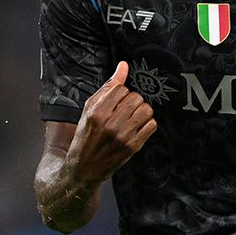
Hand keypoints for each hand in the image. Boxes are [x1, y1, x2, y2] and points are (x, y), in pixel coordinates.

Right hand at [66, 62, 156, 183]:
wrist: (84, 168)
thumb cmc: (85, 136)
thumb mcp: (89, 109)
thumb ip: (107, 87)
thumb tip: (123, 66)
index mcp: (97, 112)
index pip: (122, 88)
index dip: (121, 93)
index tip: (117, 100)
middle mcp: (111, 123)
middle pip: (136, 98)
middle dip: (132, 101)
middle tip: (125, 109)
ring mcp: (123, 136)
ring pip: (146, 110)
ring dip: (141, 111)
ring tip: (132, 117)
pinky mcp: (133, 146)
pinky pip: (152, 125)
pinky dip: (147, 124)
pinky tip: (136, 127)